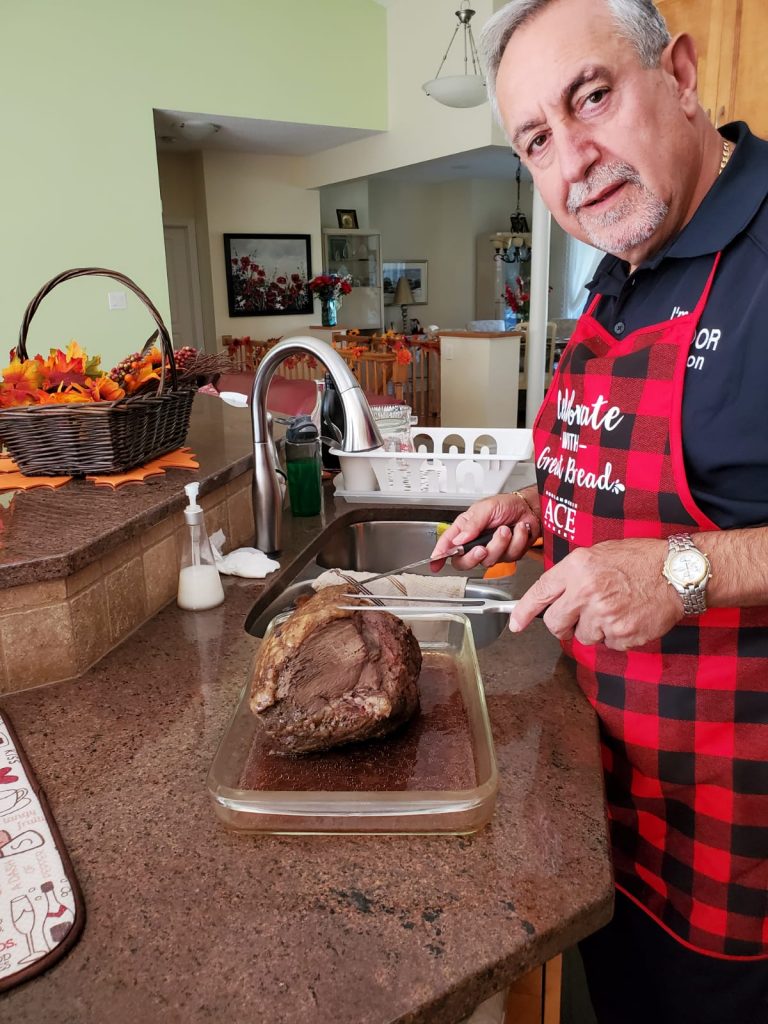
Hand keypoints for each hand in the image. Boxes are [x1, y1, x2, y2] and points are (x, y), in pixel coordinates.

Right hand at [429, 492, 539, 572]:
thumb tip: (458, 540)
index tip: (435, 564)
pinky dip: (516, 541)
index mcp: (465, 529)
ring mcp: (491, 550)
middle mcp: (475, 542)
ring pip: (489, 560)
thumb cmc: (506, 504)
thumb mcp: (486, 508)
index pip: (448, 544)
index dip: (439, 555)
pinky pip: (508, 556)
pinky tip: (517, 530)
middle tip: (481, 548)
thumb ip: (471, 525)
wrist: (529, 508)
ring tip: (506, 529)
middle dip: (473, 557)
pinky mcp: (507, 555)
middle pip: (464, 562)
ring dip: (500, 543)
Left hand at [507, 538, 684, 648]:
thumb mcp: (598, 554)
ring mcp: (604, 615)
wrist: (676, 572)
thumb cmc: (639, 559)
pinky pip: (608, 644)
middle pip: (556, 624)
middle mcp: (586, 592)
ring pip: (583, 637)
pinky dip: (616, 636)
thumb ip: (572, 575)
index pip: (540, 593)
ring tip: (614, 609)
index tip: (516, 624)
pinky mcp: (622, 633)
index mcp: (577, 568)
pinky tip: (628, 617)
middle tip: (577, 618)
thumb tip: (553, 596)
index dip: (524, 612)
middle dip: (563, 625)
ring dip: (595, 629)